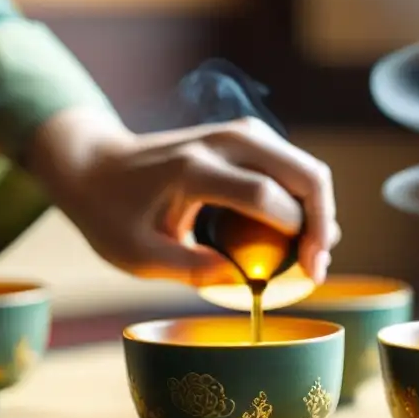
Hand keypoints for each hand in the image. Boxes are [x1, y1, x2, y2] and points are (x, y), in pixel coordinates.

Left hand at [26, 108, 339, 286]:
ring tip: (310, 255)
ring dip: (319, 210)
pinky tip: (297, 234)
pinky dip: (304, 199)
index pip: (265, 195)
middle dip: (324, 220)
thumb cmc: (110, 213)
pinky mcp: (244, 136)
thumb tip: (246, 284)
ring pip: (305, 166)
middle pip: (303, 172)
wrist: (94, 163)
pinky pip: (292, 166)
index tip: (306, 273)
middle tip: (317, 265)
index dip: (297, 235)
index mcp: (192, 169)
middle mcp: (223, 141)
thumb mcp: (137, 255)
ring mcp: (237, 133)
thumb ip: (190, 270)